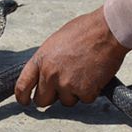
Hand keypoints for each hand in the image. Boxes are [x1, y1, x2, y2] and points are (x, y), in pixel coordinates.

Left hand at [15, 6, 129, 106]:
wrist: (108, 30)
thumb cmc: (86, 30)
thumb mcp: (56, 42)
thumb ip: (48, 60)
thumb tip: (46, 72)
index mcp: (41, 59)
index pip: (22, 86)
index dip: (22, 97)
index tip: (26, 101)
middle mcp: (50, 74)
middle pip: (43, 100)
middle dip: (52, 96)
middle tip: (64, 87)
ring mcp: (66, 84)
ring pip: (66, 101)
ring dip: (75, 93)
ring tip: (85, 74)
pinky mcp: (84, 91)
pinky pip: (85, 99)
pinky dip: (91, 91)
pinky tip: (95, 76)